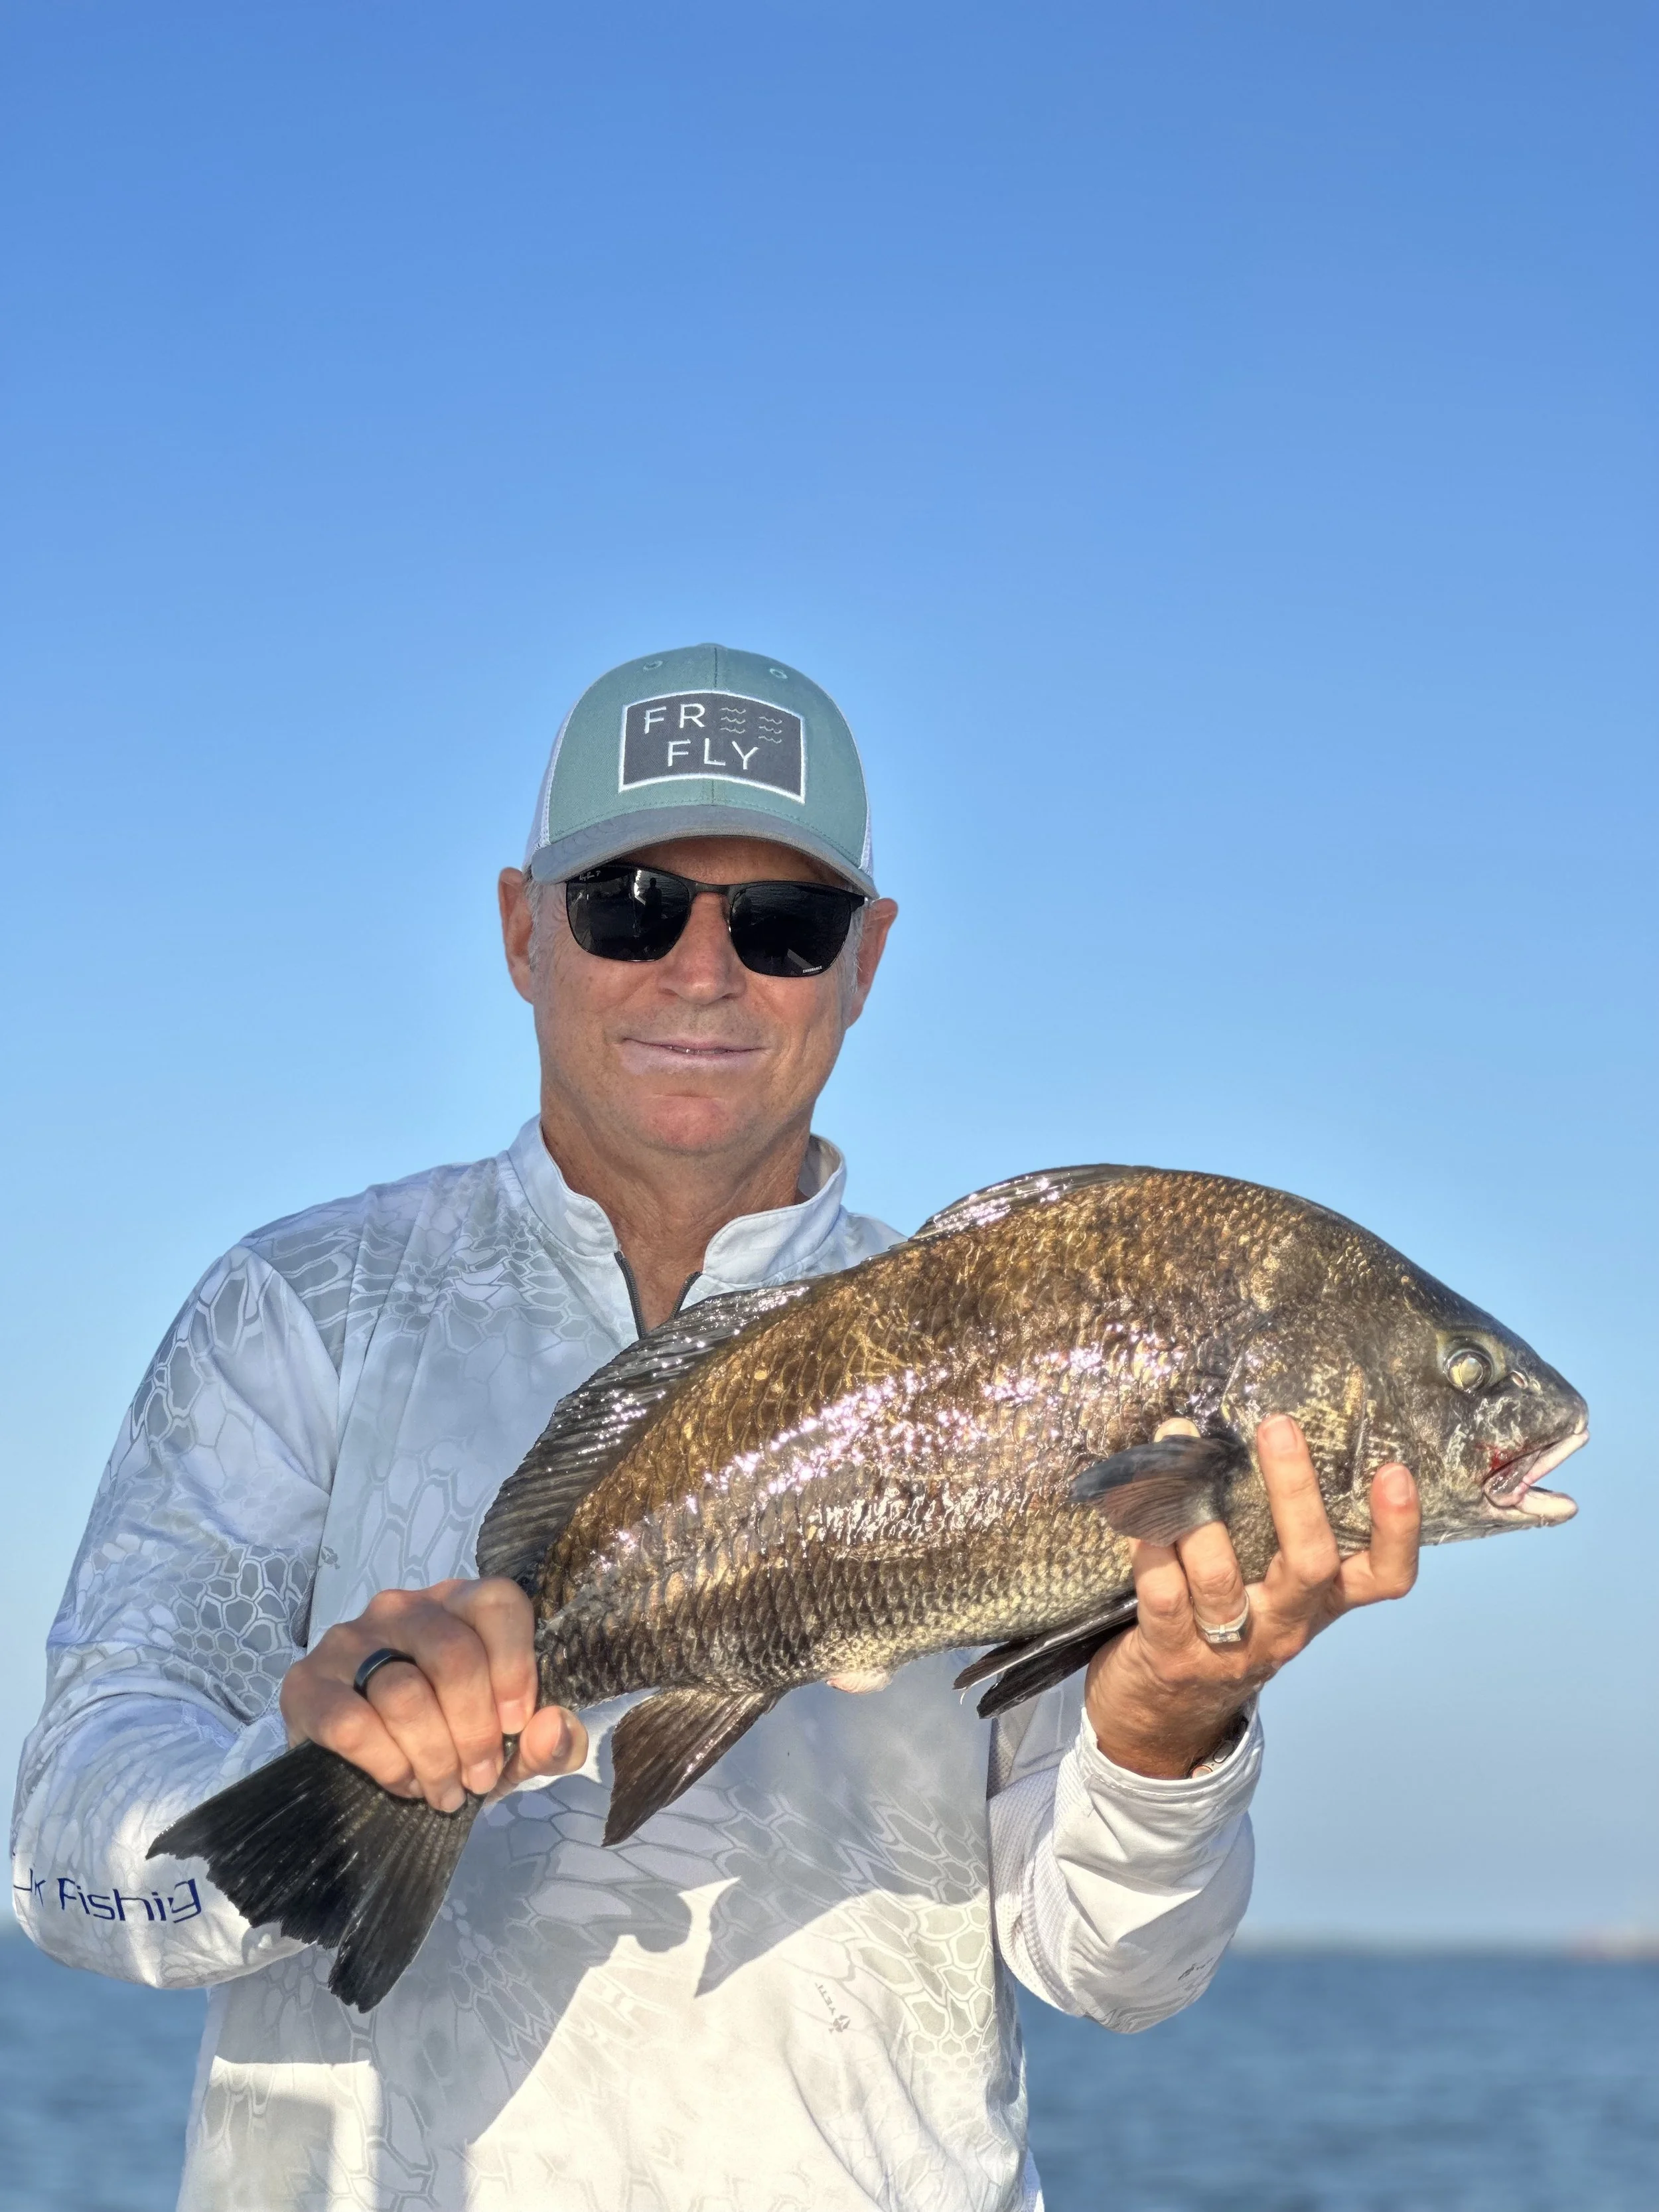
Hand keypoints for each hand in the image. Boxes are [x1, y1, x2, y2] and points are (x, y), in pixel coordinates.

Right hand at [279, 1578, 587, 1811]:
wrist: (361, 1771)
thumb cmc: (449, 1741)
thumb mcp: (510, 1747)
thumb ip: (547, 1741)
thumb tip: (552, 1728)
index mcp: (458, 1605)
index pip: (497, 1602)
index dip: (515, 1665)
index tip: (516, 1724)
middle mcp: (403, 1608)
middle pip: (453, 1655)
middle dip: (475, 1730)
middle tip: (478, 1777)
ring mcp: (350, 1640)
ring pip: (404, 1693)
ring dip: (433, 1756)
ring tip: (444, 1792)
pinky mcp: (307, 1683)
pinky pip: (352, 1723)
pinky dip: (387, 1764)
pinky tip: (401, 1783)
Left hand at [1083, 1415, 1420, 1778]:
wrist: (1165, 1721)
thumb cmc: (1221, 1626)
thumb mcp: (1265, 1589)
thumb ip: (1268, 1532)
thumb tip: (1254, 1431)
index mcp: (1318, 1604)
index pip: (1384, 1577)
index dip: (1397, 1530)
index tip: (1395, 1470)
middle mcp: (1284, 1626)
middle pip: (1309, 1563)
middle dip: (1294, 1491)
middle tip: (1277, 1428)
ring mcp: (1229, 1646)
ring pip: (1222, 1578)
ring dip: (1197, 1513)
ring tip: (1180, 1455)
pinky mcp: (1172, 1656)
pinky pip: (1162, 1596)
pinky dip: (1148, 1552)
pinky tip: (1139, 1517)